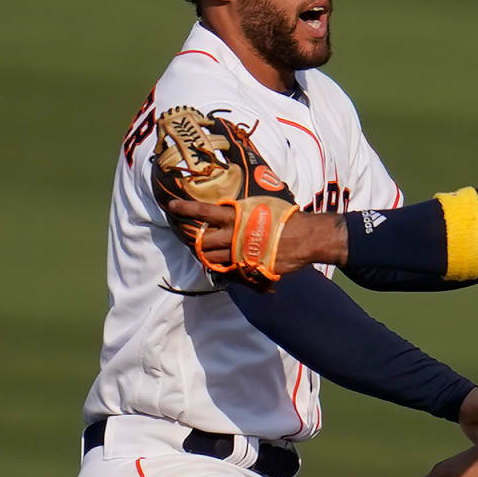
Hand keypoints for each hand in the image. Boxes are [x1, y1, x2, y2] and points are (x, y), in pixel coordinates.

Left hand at [167, 200, 346, 271]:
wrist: (305, 238)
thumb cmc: (286, 217)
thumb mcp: (263, 205)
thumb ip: (244, 209)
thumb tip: (233, 208)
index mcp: (235, 217)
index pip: (203, 212)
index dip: (185, 209)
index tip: (171, 207)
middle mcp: (233, 236)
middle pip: (203, 241)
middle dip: (198, 241)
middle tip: (198, 238)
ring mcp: (239, 254)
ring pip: (213, 258)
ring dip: (209, 256)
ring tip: (209, 252)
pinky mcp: (248, 268)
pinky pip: (230, 271)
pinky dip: (225, 268)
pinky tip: (227, 265)